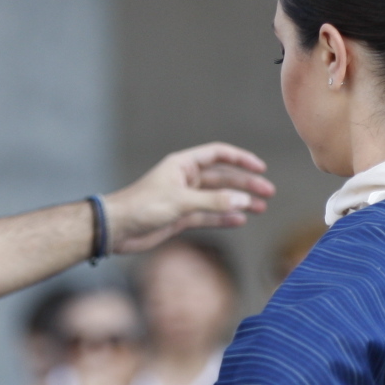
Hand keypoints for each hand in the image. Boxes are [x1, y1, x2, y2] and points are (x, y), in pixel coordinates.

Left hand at [104, 144, 273, 254]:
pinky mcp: (180, 218)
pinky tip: (240, 220)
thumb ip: (214, 201)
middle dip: (245, 184)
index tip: (260, 168)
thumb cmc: (142, 207)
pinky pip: (208, 216)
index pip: (218, 155)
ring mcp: (184, 199)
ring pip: (218, 198)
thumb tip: (244, 201)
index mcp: (183, 165)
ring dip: (238, 202)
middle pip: (222, 178)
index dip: (240, 159)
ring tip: (260, 208)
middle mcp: (185, 179)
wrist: (117, 229)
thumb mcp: (181, 202)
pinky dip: (223, 218)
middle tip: (267, 192)